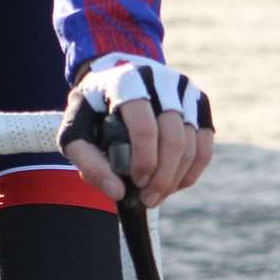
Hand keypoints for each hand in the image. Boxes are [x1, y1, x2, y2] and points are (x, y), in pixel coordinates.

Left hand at [60, 55, 213, 207]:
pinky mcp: (198, 102)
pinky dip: (192, 170)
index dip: (144, 162)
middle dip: (163, 177)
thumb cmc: (92, 109)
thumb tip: (118, 193)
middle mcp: (159, 80)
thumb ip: (88, 162)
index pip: (145, 127)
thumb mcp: (74, 130)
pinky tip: (174, 183)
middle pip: (173, 138)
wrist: (112, 80)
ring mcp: (182, 90)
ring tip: (157, 195)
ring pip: (192, 143)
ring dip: (176, 178)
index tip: (135, 183)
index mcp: (125, 81)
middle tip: (148, 198)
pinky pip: (205, 144)